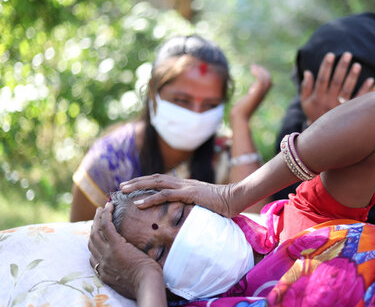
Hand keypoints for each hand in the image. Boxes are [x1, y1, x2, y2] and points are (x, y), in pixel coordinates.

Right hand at [88, 203, 162, 298]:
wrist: (147, 285)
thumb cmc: (145, 283)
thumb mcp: (128, 280)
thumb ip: (124, 272)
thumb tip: (131, 266)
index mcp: (104, 272)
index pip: (93, 256)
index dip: (94, 243)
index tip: (97, 233)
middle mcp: (102, 263)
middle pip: (92, 241)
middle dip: (93, 227)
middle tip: (97, 216)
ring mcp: (107, 253)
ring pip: (96, 231)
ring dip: (98, 218)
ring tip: (102, 208)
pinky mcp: (116, 245)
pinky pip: (106, 226)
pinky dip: (105, 215)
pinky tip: (108, 207)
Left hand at [119, 174, 238, 217]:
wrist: (235, 199)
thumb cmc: (222, 204)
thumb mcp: (203, 204)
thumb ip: (192, 205)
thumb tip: (185, 214)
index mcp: (185, 185)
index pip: (161, 180)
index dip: (146, 182)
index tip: (133, 186)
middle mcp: (183, 183)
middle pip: (154, 178)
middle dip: (137, 181)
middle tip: (121, 186)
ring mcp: (185, 186)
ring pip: (156, 183)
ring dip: (138, 186)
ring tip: (123, 190)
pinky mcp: (189, 193)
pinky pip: (165, 195)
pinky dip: (150, 199)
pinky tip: (138, 203)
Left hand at [230, 64, 271, 123]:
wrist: (239, 118)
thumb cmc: (240, 112)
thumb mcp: (247, 100)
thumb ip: (251, 95)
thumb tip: (251, 90)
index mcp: (261, 95)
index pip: (268, 83)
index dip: (263, 75)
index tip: (254, 69)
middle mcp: (262, 94)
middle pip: (269, 79)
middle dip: (262, 71)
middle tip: (253, 66)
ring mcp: (260, 94)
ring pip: (266, 79)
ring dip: (260, 70)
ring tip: (252, 67)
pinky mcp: (255, 94)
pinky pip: (261, 80)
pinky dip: (258, 73)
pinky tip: (252, 69)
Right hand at [301, 52, 374, 124]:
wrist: (322, 138)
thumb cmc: (314, 115)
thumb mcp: (305, 103)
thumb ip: (305, 88)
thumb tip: (307, 72)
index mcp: (318, 97)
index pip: (322, 79)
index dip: (326, 67)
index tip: (330, 55)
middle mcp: (329, 102)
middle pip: (336, 82)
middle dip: (341, 67)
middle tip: (347, 54)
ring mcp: (340, 108)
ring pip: (347, 90)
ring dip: (353, 77)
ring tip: (357, 65)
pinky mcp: (349, 113)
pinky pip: (358, 100)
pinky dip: (365, 90)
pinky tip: (371, 80)